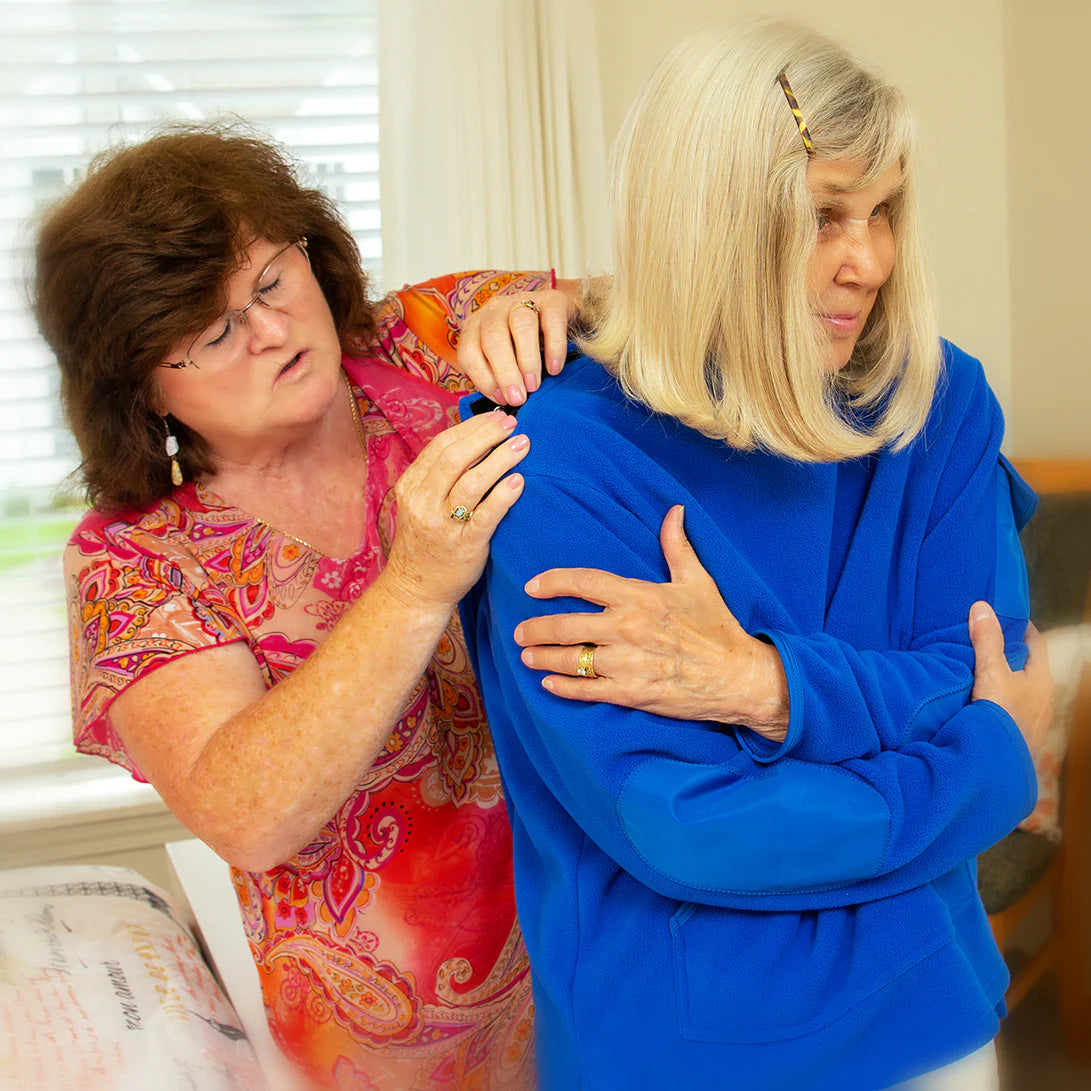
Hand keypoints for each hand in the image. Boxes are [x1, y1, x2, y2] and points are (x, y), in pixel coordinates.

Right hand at [383, 411, 529, 611]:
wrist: (416, 589)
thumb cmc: (426, 541)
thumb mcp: (421, 503)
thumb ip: (440, 475)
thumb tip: (476, 439)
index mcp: (411, 486)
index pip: (441, 445)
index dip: (471, 427)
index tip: (495, 417)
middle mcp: (422, 502)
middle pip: (455, 457)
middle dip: (486, 435)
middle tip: (512, 424)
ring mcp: (442, 525)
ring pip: (471, 482)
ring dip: (499, 459)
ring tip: (522, 444)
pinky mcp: (464, 545)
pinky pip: (485, 515)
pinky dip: (503, 495)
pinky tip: (519, 481)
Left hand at [456, 287, 578, 406]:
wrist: (563, 323)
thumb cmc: (527, 349)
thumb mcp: (505, 361)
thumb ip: (497, 377)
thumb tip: (502, 401)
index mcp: (477, 326)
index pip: (469, 351)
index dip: (482, 378)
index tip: (500, 399)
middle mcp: (496, 310)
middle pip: (493, 338)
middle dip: (504, 372)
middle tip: (518, 398)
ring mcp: (523, 301)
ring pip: (520, 325)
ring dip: (526, 359)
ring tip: (533, 385)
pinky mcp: (553, 300)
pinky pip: (552, 321)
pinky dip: (554, 347)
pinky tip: (554, 369)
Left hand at [514, 505, 789, 736]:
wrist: (738, 676)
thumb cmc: (717, 627)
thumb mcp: (697, 581)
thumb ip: (677, 545)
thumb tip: (673, 511)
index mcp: (639, 596)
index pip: (584, 582)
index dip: (552, 582)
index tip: (532, 586)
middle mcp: (627, 628)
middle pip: (565, 625)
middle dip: (535, 628)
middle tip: (519, 630)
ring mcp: (626, 663)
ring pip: (570, 659)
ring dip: (542, 657)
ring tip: (527, 655)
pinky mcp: (631, 693)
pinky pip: (586, 690)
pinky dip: (563, 687)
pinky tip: (548, 683)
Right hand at [969, 601, 1053, 757]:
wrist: (998, 764)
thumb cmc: (1001, 716)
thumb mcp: (991, 672)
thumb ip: (986, 641)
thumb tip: (982, 607)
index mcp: (1041, 678)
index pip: (1035, 642)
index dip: (1019, 627)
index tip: (1001, 617)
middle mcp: (1043, 697)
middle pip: (1026, 666)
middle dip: (1006, 652)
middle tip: (981, 640)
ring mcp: (1033, 717)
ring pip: (1018, 688)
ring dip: (1001, 678)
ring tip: (976, 668)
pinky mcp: (1019, 733)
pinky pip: (1009, 707)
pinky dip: (997, 698)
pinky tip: (978, 700)